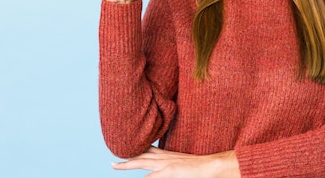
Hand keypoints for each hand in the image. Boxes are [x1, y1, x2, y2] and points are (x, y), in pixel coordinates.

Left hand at [112, 146, 239, 177]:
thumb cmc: (199, 168)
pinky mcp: (169, 171)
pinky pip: (151, 177)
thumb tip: (169, 171)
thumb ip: (173, 167)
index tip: (127, 150)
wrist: (211, 166)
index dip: (137, 151)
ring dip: (127, 164)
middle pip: (141, 155)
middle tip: (113, 161)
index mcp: (168, 155)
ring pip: (141, 162)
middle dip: (127, 158)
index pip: (149, 151)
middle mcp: (164, 157)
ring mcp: (165, 163)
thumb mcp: (181, 165)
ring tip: (115, 165)